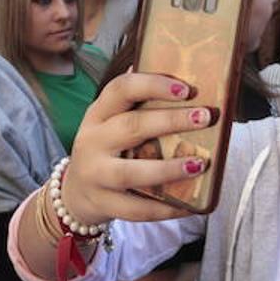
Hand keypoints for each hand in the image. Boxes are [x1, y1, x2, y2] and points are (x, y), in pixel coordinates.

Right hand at [60, 72, 213, 227]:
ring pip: (131, 172)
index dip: (153, 85)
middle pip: (131, 127)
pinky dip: (164, 208)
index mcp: (98, 114)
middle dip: (171, 120)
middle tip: (205, 117)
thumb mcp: (110, 123)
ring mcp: (96, 175)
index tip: (186, 89)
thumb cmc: (105, 150)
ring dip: (168, 169)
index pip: (121, 89)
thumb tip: (174, 71)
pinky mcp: (104, 204)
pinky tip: (188, 205)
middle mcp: (93, 141)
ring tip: (199, 164)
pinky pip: (136, 209)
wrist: (74, 194)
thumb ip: (136, 103)